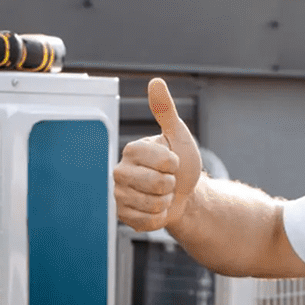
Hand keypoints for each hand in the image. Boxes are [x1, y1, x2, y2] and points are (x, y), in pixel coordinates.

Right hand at [113, 78, 202, 231]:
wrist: (183, 194)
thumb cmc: (181, 163)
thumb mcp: (178, 135)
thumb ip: (165, 111)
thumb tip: (155, 82)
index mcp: (132, 150)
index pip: (164, 162)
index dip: (176, 165)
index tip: (172, 162)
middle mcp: (120, 171)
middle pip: (158, 185)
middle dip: (172, 185)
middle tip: (168, 180)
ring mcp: (120, 195)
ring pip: (154, 204)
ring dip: (166, 202)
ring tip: (162, 194)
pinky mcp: (123, 216)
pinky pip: (149, 221)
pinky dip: (160, 217)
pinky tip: (156, 208)